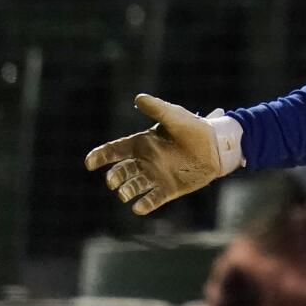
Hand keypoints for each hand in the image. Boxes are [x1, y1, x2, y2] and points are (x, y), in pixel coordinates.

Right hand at [84, 94, 243, 214]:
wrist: (216, 146)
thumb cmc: (194, 128)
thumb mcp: (175, 115)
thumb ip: (157, 108)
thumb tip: (139, 98)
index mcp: (143, 143)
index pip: (115, 150)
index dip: (100, 156)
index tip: (89, 163)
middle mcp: (146, 161)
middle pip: (121, 171)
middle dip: (114, 177)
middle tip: (113, 180)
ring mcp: (156, 176)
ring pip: (134, 186)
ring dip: (126, 191)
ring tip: (125, 193)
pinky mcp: (168, 189)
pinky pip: (152, 200)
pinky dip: (144, 205)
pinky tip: (138, 207)